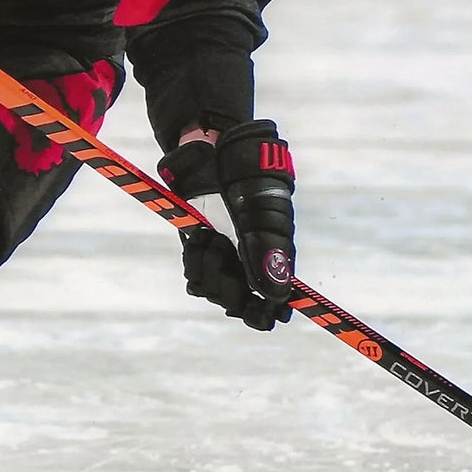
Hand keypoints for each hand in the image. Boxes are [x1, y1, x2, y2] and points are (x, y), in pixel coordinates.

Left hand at [157, 121, 295, 331]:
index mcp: (274, 258)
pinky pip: (195, 274)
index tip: (258, 315)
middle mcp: (250, 263)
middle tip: (220, 248)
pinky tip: (200, 235)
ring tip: (209, 236)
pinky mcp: (202, 251)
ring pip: (213, 290)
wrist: (214, 157)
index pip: (272, 305)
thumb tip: (277, 296)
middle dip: (226, 284)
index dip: (264, 314)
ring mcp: (225, 258)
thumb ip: (268, 253)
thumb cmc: (247, 179)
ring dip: (207, 266)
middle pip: (237, 304)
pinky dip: (194, 258)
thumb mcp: (261, 214)